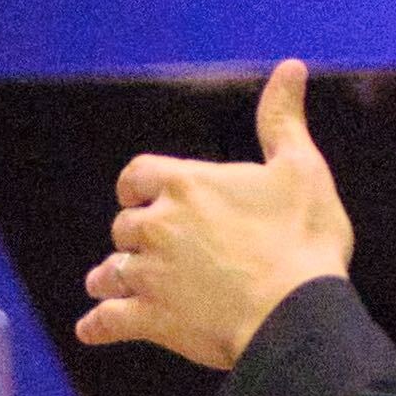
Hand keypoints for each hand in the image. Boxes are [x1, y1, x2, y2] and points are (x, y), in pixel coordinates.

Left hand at [72, 60, 355, 374]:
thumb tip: (290, 66)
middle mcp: (158, 226)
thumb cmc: (303, 240)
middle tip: (146, 248)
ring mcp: (150, 274)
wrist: (296, 313)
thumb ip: (282, 119)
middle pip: (124, 226)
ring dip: (110, 277)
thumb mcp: (301, 168)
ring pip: (109, 272)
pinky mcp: (150, 319)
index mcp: (187, 184)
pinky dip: (97, 325)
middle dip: (133, 236)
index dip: (137, 186)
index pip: (137, 174)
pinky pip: (107, 320)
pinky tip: (91, 329)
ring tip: (111, 284)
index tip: (142, 195)